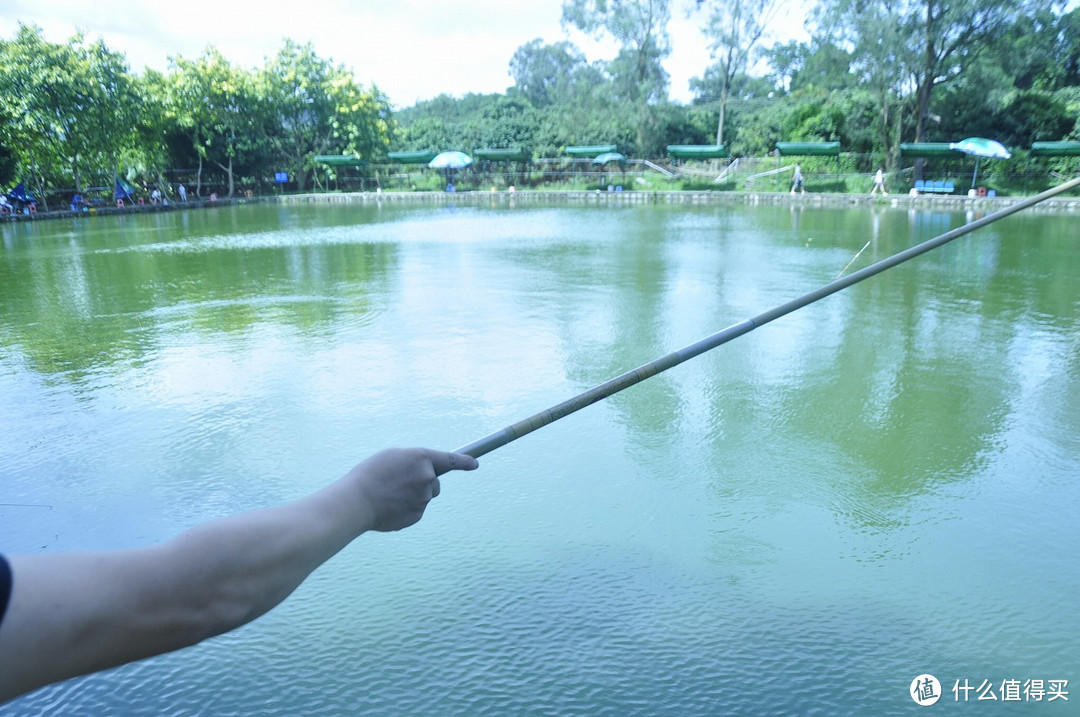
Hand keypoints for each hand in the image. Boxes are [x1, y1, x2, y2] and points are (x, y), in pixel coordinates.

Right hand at [348, 448, 477, 531]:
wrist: (356, 502)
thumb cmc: (370, 475)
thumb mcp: (392, 457)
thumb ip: (414, 461)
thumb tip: (427, 472)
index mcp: (421, 458)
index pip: (450, 459)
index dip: (464, 462)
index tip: (474, 464)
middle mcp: (427, 477)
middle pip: (435, 481)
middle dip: (424, 482)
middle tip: (401, 483)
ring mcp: (424, 498)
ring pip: (425, 496)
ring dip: (413, 495)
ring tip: (389, 495)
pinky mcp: (417, 515)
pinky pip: (416, 509)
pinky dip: (406, 508)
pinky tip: (389, 506)